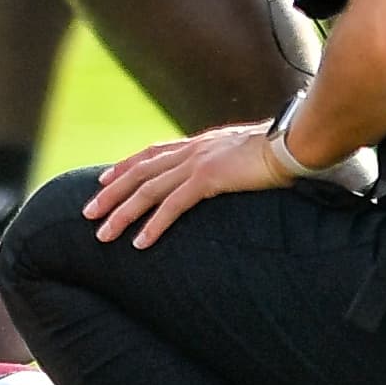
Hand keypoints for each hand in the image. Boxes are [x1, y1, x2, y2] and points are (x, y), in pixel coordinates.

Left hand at [83, 122, 286, 247]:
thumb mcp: (248, 154)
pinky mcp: (209, 179)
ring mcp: (198, 163)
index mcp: (200, 144)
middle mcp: (192, 150)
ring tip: (103, 235)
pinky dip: (153, 225)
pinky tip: (139, 243)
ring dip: (122, 214)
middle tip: (88, 213)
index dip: (125, 166)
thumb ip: (231, 162)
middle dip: (111, 193)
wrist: (297, 141)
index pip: (152, 153)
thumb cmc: (283, 149)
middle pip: (139, 173)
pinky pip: (172, 206)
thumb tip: (230, 172)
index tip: (104, 178)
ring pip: (147, 191)